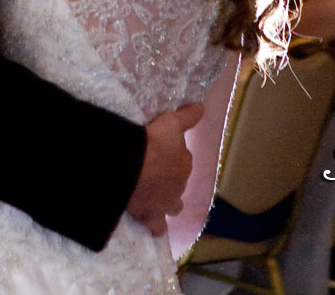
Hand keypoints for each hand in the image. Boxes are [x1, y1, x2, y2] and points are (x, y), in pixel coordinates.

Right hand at [126, 102, 202, 236]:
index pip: (182, 160)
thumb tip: (202, 107)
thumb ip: (187, 116)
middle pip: (178, 183)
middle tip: (154, 172)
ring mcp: (167, 204)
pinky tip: (150, 221)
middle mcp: (180, 185)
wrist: (132, 166)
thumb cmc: (152, 141)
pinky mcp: (153, 218)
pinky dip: (155, 225)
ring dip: (168, 202)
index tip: (160, 152)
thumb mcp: (171, 122)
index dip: (171, 156)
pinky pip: (158, 227)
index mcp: (185, 163)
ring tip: (156, 197)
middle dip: (170, 180)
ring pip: (174, 207)